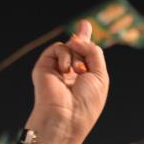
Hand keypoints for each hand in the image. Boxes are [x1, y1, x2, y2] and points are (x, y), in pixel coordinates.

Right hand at [25, 20, 109, 143]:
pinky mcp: (44, 67)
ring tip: (78, 71)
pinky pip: (57, 48)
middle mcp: (71, 74)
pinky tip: (66, 70)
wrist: (66, 117)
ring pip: (70, 47)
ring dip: (78, 56)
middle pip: (75, 48)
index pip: (85, 57)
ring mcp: (57, 70)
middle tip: (85, 26)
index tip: (85, 26)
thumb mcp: (100, 77)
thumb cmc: (86, 102)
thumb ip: (93, 52)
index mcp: (85, 79)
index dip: (86, 42)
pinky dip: (65, 55)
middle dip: (81, 39)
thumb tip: (76, 37)